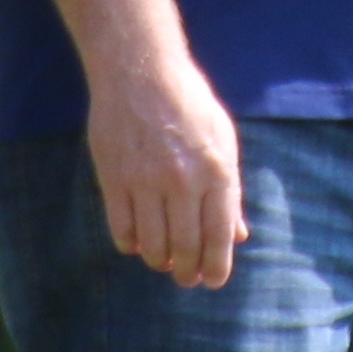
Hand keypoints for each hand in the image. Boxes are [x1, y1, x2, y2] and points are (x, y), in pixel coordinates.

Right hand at [87, 46, 250, 287]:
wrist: (140, 71)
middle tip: (186, 278)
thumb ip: (230, 190)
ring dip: (160, 261)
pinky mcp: (114, 178)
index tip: (213, 280)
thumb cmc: (188, 104)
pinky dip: (131, 244)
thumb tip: (238, 235)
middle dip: (188, 272)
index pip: (219, 235)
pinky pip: (122, 229)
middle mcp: (183, 180)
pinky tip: (137, 242)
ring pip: (153, 244)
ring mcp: (146, 180)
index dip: (217, 267)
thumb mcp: (222, 140)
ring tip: (163, 261)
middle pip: (186, 247)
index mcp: (217, 170)